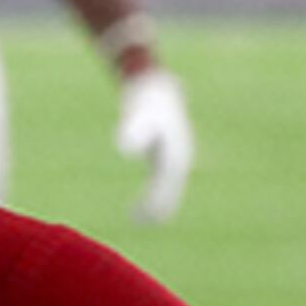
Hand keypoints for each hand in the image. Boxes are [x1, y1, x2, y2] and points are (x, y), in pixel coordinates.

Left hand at [113, 66, 194, 222]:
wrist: (153, 83)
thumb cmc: (145, 100)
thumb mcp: (138, 114)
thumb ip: (133, 131)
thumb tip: (125, 150)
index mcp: (176, 152)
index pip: (167, 184)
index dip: (156, 201)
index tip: (142, 216)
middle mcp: (180, 155)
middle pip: (171, 187)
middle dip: (158, 205)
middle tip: (139, 221)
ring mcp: (175, 153)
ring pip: (169, 184)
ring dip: (158, 201)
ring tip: (139, 217)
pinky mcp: (166, 150)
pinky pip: (163, 177)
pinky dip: (155, 190)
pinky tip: (143, 199)